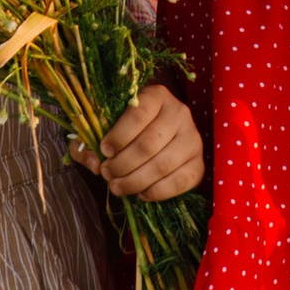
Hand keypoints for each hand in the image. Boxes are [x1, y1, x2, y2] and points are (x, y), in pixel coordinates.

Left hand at [77, 80, 205, 200]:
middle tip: (107, 173)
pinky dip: (157, 192)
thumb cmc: (129, 129)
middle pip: (148, 144)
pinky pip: (180, 182)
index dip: (118, 136)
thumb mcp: (107, 126)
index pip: (138, 114)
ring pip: (163, 165)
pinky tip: (141, 193)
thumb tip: (92, 162)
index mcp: (156, 95)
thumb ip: (90, 141)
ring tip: (117, 187)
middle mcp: (179, 113)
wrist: (161, 136)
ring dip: (135, 181)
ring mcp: (193, 139)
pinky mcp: (199, 163)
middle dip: (122, 164)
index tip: (104, 150)